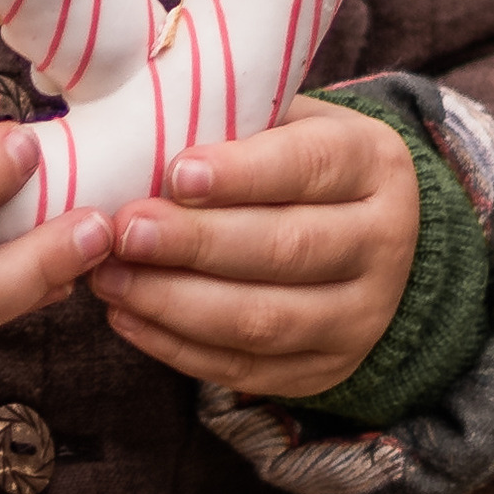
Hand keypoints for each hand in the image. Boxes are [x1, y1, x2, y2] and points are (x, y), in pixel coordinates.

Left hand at [88, 99, 418, 402]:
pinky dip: (179, 347)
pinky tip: (128, 317)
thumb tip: (138, 133)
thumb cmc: (298, 165)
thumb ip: (231, 125)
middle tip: (125, 232)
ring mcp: (361, 316)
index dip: (242, 173)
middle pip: (286, 249)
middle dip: (196, 243)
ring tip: (111, 277)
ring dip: (176, 303)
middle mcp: (382, 243)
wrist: (366, 239)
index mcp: (373, 163)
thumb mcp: (286, 123)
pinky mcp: (326, 370)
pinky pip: (247, 369)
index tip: (176, 173)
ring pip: (266, 320)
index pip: (311, 166)